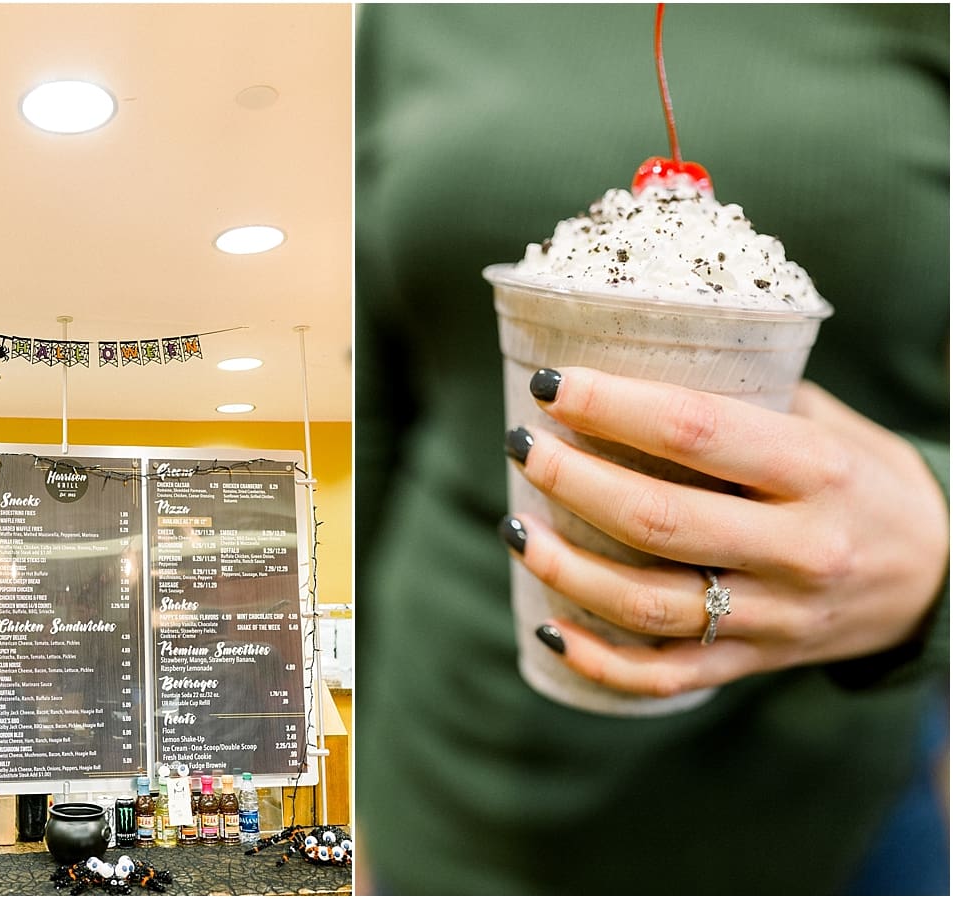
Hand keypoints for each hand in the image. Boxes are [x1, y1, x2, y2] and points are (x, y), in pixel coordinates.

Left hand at [505, 367, 948, 696]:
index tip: (551, 385)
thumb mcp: (826, 422)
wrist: (939, 576)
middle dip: (570, 480)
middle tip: (520, 445)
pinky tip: (547, 624)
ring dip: (564, 568)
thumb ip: (745, 397)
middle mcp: (799, 548)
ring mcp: (776, 616)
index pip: (695, 430)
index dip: (610, 405)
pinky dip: (597, 659)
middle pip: (657, 520)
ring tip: (514, 526)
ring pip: (648, 605)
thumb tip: (632, 362)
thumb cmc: (864, 478)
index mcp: (816, 470)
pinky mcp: (755, 663)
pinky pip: (664, 675)